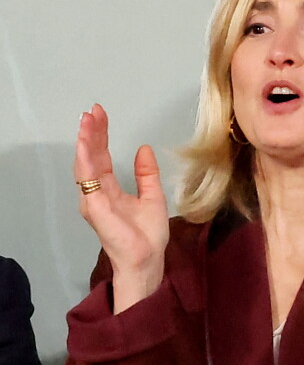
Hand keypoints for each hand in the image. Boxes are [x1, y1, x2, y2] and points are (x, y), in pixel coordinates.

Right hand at [74, 104, 168, 312]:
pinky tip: (85, 144)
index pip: (102, 156)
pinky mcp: (95, 208)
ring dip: (85, 141)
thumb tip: (144, 149)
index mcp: (110, 189)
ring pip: (85, 165)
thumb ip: (147, 173)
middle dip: (91, 132)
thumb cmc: (148, 234)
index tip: (101, 114)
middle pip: (92, 156)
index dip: (101, 135)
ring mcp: (94, 200)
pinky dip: (85, 160)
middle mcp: (98, 192)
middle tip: (92, 110)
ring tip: (86, 120)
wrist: (149, 259)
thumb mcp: (153, 195)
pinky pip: (87, 180)